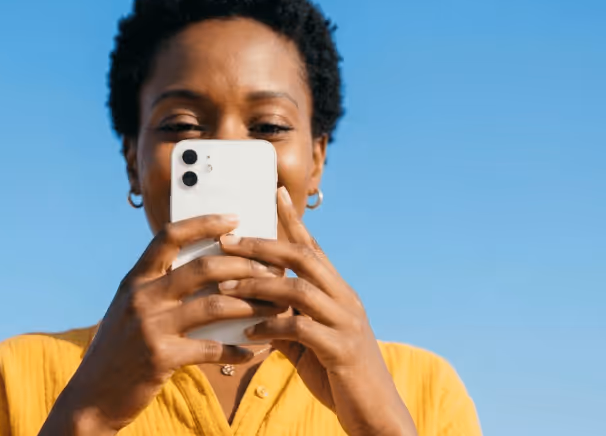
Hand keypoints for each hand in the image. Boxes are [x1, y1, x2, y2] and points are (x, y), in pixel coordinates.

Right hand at [40, 214, 285, 435]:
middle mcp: (141, 297)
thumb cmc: (120, 348)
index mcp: (136, 279)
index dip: (204, 223)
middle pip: (202, 268)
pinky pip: (211, 349)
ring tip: (275, 306)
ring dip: (251, 306)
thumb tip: (210, 268)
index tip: (235, 218)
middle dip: (243, 266)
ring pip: (214, 306)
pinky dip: (238, 349)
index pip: (170, 236)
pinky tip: (255, 349)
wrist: (92, 396)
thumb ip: (159, 286)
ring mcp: (150, 327)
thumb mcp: (131, 308)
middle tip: (270, 269)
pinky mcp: (161, 358)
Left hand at [217, 188, 416, 435]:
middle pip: (304, 258)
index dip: (293, 220)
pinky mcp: (341, 350)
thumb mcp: (311, 341)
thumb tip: (254, 310)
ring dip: (260, 286)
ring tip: (228, 287)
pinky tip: (250, 333)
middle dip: (264, 246)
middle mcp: (345, 299)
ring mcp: (346, 323)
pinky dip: (271, 327)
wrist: (376, 412)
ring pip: (299, 289)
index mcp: (339, 293)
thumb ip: (288, 320)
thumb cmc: (340, 374)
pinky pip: (301, 329)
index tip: (274, 193)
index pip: (314, 247)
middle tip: (230, 242)